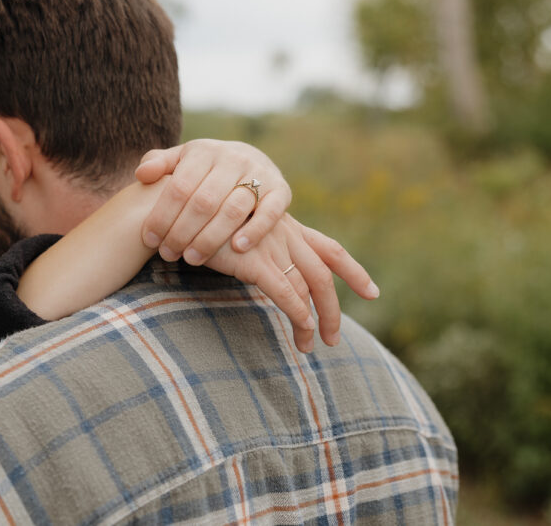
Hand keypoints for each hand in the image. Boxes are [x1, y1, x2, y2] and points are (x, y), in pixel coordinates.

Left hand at [135, 139, 291, 263]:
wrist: (249, 158)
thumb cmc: (204, 168)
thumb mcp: (180, 160)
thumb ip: (158, 164)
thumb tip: (141, 175)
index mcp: (203, 151)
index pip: (179, 187)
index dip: (162, 216)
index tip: (149, 240)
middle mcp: (232, 159)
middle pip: (204, 201)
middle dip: (182, 232)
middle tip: (168, 255)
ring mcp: (259, 173)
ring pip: (233, 210)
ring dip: (211, 238)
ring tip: (192, 259)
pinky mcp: (281, 189)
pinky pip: (270, 212)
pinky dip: (255, 231)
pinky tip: (237, 249)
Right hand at [205, 214, 379, 352]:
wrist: (178, 203)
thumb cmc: (200, 217)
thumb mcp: (236, 227)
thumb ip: (253, 244)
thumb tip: (260, 268)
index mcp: (286, 226)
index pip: (329, 249)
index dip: (353, 271)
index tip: (372, 292)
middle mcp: (285, 233)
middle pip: (324, 274)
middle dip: (334, 309)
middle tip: (333, 338)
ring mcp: (271, 244)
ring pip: (308, 286)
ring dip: (313, 321)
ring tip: (309, 346)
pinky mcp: (254, 259)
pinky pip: (285, 290)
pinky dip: (297, 311)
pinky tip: (303, 326)